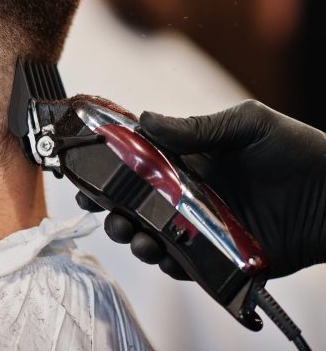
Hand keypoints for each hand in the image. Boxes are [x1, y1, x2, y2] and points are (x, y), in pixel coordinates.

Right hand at [76, 100, 325, 277]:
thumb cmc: (299, 151)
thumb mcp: (248, 124)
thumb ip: (197, 126)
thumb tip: (144, 120)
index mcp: (191, 159)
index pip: (138, 161)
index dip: (108, 166)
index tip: (83, 170)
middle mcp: (190, 193)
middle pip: (136, 202)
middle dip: (110, 207)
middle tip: (101, 208)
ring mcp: (204, 226)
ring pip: (154, 234)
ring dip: (134, 237)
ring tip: (134, 235)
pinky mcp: (223, 256)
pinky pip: (186, 264)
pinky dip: (168, 262)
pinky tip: (164, 255)